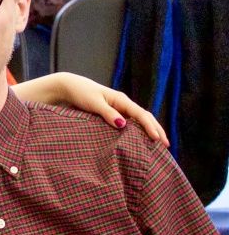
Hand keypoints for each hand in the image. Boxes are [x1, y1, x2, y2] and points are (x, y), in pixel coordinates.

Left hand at [12, 72, 167, 146]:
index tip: (158, 140)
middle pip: (144, 118)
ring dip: (148, 132)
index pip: (141, 114)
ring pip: (138, 121)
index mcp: (121, 100)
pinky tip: (139, 142)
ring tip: (158, 146)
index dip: (150, 127)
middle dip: (156, 130)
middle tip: (166, 146)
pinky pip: (128, 124)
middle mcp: (123, 104)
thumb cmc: (80, 94)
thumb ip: (107, 113)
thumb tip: (123, 124)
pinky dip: (136, 132)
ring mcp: (118, 109)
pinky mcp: (112, 114)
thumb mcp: (93, 103)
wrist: (69, 88)